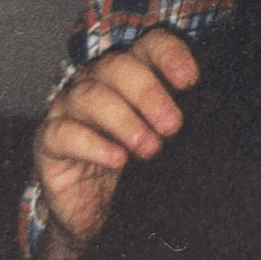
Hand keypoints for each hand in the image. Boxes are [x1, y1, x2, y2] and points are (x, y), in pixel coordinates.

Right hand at [34, 29, 198, 254]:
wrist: (96, 213)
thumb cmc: (135, 167)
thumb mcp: (162, 138)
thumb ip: (178, 115)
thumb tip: (211, 105)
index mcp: (130, 71)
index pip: (148, 45)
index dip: (169, 56)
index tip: (190, 80)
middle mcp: (97, 81)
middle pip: (118, 67)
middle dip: (149, 93)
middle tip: (173, 125)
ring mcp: (69, 108)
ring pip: (91, 96)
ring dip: (124, 121)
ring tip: (149, 148)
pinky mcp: (49, 140)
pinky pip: (65, 133)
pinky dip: (93, 144)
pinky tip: (117, 159)